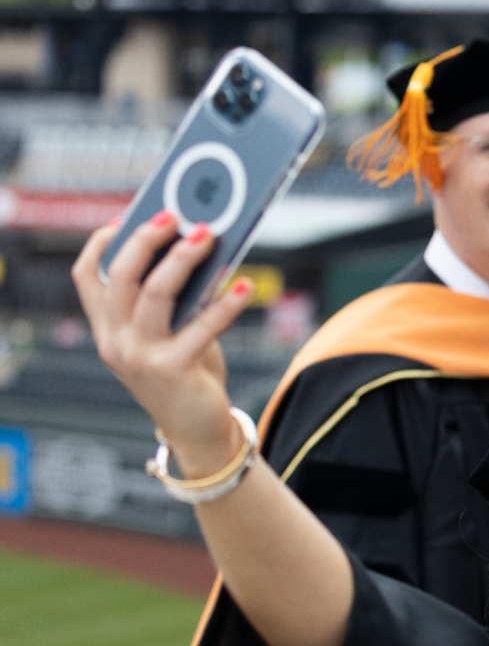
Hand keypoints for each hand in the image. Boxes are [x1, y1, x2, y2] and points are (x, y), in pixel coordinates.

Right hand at [72, 214, 250, 474]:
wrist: (197, 430)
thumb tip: (198, 246)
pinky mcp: (172, 370)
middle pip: (122, 275)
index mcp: (107, 328)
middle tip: (176, 216)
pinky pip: (201, 327)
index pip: (87, 277)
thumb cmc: (188, 370)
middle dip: (148, 239)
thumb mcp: (171, 331)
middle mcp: (114, 341)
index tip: (128, 216)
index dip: (102, 243)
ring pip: (156, 292)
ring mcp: (139, 356)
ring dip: (184, 259)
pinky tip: (245, 287)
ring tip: (209, 235)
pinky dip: (226, 304)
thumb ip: (175, 298)